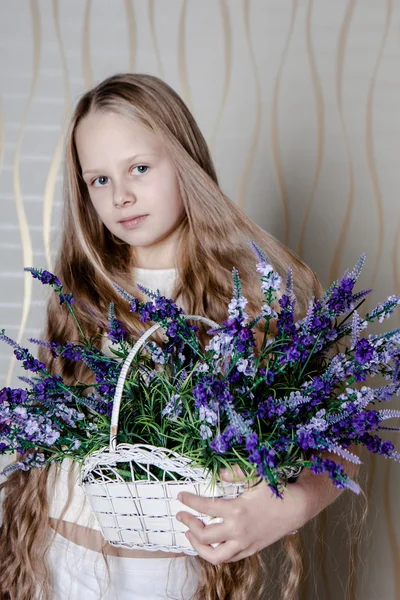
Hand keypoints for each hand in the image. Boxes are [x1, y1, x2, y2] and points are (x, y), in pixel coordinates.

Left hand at [176, 466, 311, 563]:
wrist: (296, 508)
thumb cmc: (275, 491)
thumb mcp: (255, 476)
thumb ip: (235, 473)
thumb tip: (218, 473)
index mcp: (236, 510)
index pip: (205, 507)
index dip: (190, 502)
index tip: (180, 497)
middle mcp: (238, 530)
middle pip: (204, 535)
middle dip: (189, 524)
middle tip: (182, 515)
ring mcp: (244, 543)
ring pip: (214, 555)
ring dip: (199, 546)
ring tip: (191, 534)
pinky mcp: (250, 550)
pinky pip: (229, 558)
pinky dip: (215, 553)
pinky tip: (210, 543)